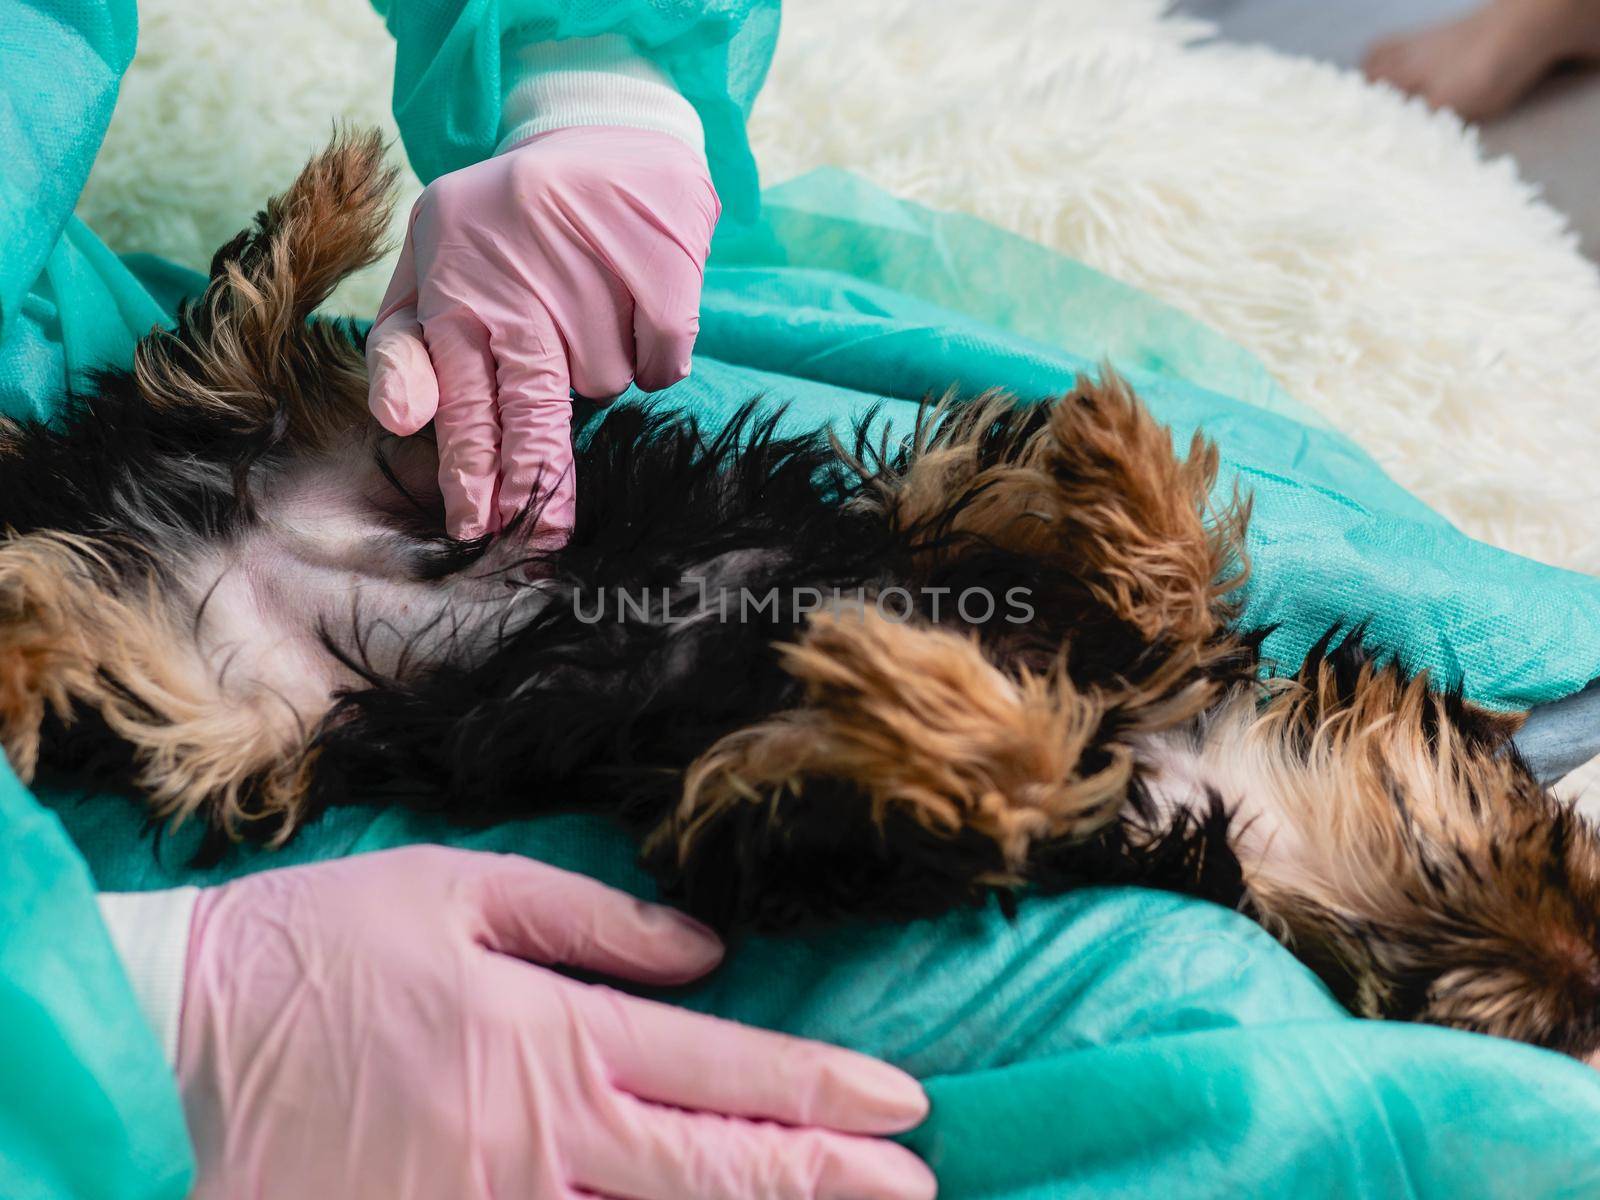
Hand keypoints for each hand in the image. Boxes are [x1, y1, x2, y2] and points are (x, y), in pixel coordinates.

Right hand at [176, 846, 933, 1198]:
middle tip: (919, 1189)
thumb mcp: (458, 891)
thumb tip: (702, 953)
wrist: (176, 1052)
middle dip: (828, 1182)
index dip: (821, 1091)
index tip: (905, 1105)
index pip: (721, 1069)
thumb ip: (592, 921)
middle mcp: (541, 1140)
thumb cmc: (318, 948)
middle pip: (714, 1172)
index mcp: (552, 1036)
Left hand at [367, 127, 718, 541]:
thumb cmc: (500, 221)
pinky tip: (633, 305)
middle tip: (540, 536)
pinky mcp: (661, 272)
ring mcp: (594, 280)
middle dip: (534, 477)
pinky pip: (660, 364)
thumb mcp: (428, 267)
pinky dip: (653, 354)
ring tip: (586, 306)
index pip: (465, 404)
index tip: (477, 526)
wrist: (603, 130)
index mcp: (457, 293)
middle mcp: (522, 290)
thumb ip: (403, 347)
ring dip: (598, 371)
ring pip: (603, 389)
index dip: (472, 471)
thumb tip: (401, 423)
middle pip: (533, 413)